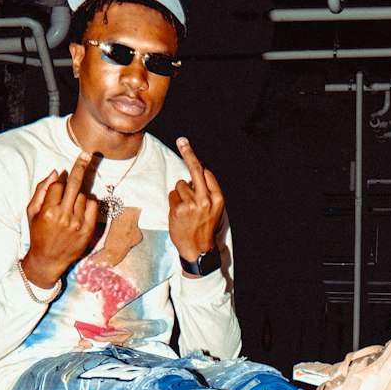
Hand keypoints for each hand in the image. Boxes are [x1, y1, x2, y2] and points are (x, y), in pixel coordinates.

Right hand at [20, 154, 98, 286]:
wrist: (48, 259)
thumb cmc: (38, 233)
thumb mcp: (32, 212)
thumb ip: (42, 190)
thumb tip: (54, 172)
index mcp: (48, 211)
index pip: (58, 185)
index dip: (57, 184)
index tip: (59, 183)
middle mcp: (64, 216)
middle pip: (74, 184)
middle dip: (80, 166)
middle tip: (87, 154)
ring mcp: (78, 223)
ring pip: (83, 195)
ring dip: (77, 196)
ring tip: (69, 209)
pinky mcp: (88, 229)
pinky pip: (92, 205)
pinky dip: (87, 203)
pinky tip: (79, 211)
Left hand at [168, 137, 224, 260]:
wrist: (197, 249)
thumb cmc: (204, 227)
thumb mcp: (214, 209)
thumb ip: (208, 191)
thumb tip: (198, 171)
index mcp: (218, 198)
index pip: (206, 172)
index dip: (197, 163)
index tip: (188, 147)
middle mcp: (206, 199)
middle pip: (195, 169)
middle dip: (188, 152)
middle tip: (181, 140)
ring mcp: (192, 204)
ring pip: (180, 184)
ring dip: (180, 193)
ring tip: (185, 209)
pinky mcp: (179, 209)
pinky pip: (173, 195)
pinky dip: (174, 201)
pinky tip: (179, 213)